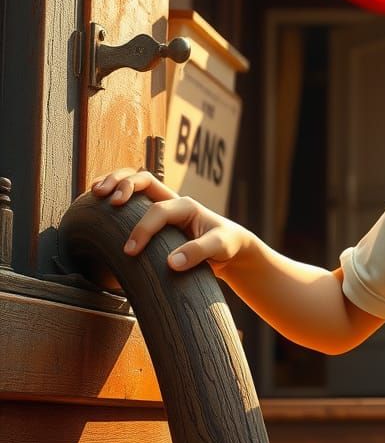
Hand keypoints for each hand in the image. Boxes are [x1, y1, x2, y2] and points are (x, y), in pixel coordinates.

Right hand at [90, 169, 252, 276]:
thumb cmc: (226, 244)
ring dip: (116, 182)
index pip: (158, 211)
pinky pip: (134, 198)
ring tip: (96, 192)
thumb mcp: (220, 248)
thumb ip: (199, 253)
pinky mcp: (155, 215)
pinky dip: (116, 192)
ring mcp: (163, 205)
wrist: (231, 245)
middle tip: (108, 202)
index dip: (142, 228)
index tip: (130, 251)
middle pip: (144, 179)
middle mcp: (173, 201)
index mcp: (187, 206)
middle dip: (124, 186)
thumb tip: (172, 263)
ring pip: (136, 182)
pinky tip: (99, 201)